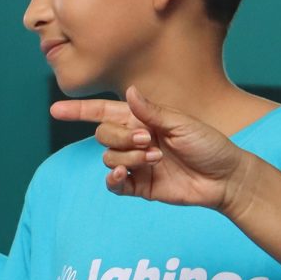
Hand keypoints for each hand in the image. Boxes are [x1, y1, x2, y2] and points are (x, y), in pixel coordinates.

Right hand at [61, 88, 245, 211]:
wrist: (225, 178)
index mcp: (143, 120)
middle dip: (121, 137)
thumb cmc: (209, 145)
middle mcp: (136, 140)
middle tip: (149, 141)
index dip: (79, 111)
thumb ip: (152, 112)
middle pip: (104, 135)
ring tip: (155, 159)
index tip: (55, 109)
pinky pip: (114, 184)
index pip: (104, 113)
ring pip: (109, 158)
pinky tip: (124, 175)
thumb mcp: (182, 123)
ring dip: (128, 157)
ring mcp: (137, 164)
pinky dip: (114, 179)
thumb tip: (129, 93)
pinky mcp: (140, 187)